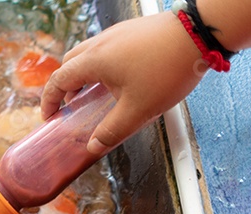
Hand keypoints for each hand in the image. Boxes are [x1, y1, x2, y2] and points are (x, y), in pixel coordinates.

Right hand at [40, 12, 206, 153]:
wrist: (201, 33)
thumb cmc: (168, 69)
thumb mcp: (138, 110)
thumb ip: (112, 131)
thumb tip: (94, 147)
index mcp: (94, 61)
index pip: (58, 80)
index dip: (49, 100)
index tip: (50, 115)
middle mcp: (101, 44)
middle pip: (70, 63)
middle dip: (65, 85)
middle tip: (70, 105)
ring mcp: (118, 34)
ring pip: (89, 53)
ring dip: (84, 74)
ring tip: (95, 94)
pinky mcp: (134, 30)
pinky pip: (108, 47)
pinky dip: (103, 64)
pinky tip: (121, 79)